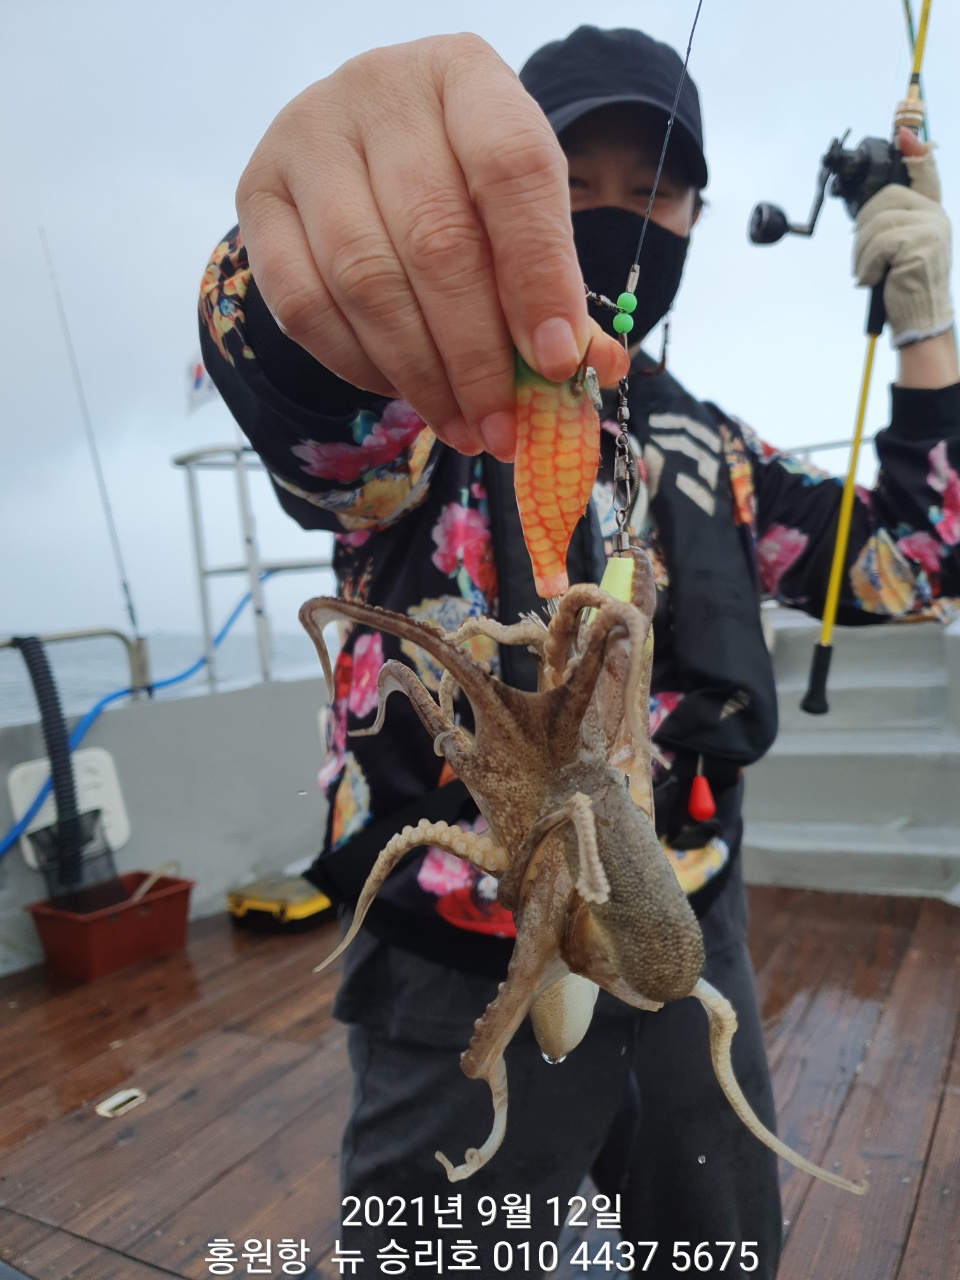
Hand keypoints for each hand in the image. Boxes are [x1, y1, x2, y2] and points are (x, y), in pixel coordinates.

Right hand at [236, 35, 628, 460]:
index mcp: (464, 75)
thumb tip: (598, 369)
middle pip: (435, 242)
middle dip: (477, 356)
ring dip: (421, 376)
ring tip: (463, 426)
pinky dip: (360, 365)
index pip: (511, 170)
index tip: (558, 363)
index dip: (538, 276)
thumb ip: (555, 286)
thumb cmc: (459, 185)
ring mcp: (305, 140)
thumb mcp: (519, 214)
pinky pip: (304, 305)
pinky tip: (402, 389)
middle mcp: (378, 90)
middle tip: (504, 427)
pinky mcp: (257, 195)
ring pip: (365, 282)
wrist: (363, 151)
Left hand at [854, 127, 953, 350]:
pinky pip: (879, 244)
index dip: (914, 151)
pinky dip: (867, 264)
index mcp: (931, 212)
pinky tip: (871, 279)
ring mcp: (932, 228)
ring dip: (861, 252)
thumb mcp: (900, 250)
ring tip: (865, 273)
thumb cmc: (905, 285)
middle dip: (862, 228)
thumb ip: (892, 225)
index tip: (903, 134)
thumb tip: (866, 213)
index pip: (926, 172)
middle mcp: (936, 214)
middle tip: (861, 258)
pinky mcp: (922, 244)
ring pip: (877, 223)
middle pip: (885, 199)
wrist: (920, 318)